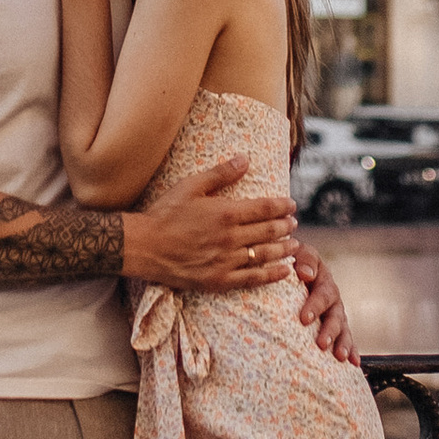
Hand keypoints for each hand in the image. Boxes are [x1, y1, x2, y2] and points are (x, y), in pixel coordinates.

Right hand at [121, 154, 298, 294]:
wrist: (144, 247)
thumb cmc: (165, 214)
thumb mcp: (191, 186)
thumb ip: (220, 174)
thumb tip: (245, 159)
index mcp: (225, 213)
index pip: (264, 208)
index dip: (281, 206)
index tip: (291, 204)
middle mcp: (230, 238)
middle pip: (268, 231)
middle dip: (285, 226)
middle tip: (293, 223)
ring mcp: (226, 261)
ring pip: (265, 254)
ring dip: (284, 248)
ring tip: (295, 244)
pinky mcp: (220, 280)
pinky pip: (253, 278)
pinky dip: (273, 274)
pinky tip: (284, 271)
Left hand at [291, 245, 357, 364]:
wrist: (289, 263)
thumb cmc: (288, 258)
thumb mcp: (294, 252)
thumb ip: (303, 259)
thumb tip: (306, 274)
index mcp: (321, 275)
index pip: (322, 292)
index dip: (315, 305)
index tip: (304, 319)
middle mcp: (331, 293)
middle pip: (335, 312)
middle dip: (329, 329)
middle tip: (321, 343)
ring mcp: (334, 309)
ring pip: (342, 326)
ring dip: (343, 342)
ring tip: (340, 356)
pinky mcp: (335, 322)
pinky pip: (346, 337)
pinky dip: (352, 350)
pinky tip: (354, 363)